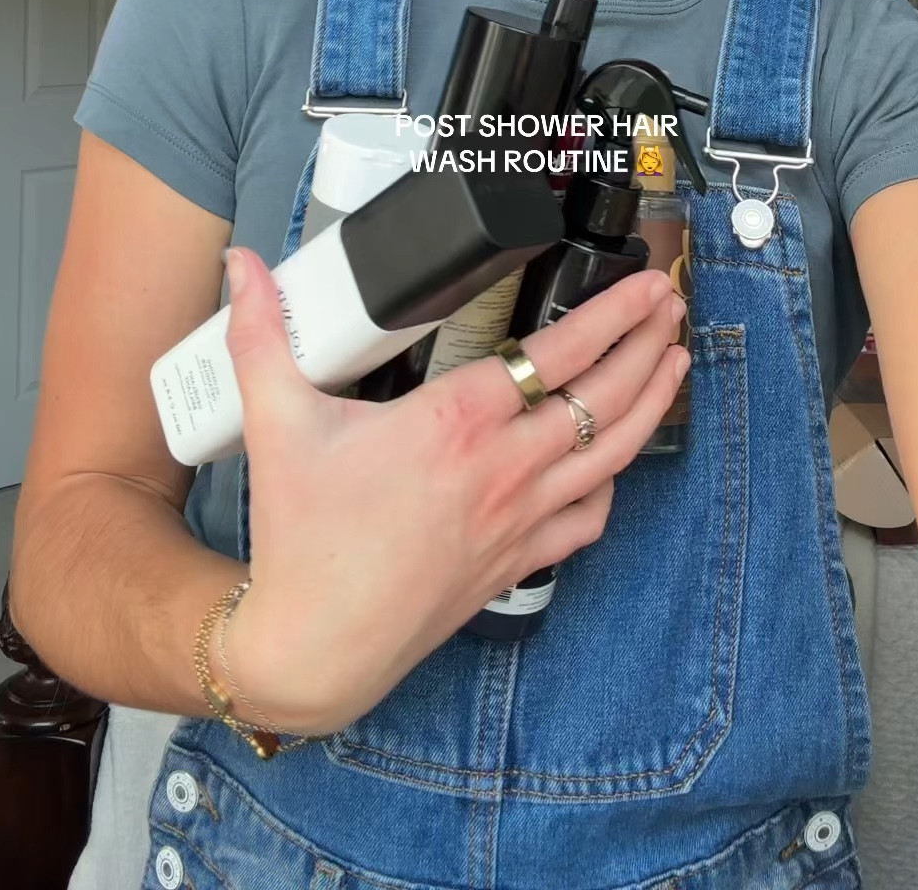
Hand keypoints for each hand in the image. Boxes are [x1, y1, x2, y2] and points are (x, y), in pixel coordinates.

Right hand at [221, 247, 686, 735]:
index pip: (559, 352)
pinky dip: (611, 483)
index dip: (613, 312)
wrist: (317, 648)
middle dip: (647, 342)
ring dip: (650, 401)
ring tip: (674, 359)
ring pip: (612, 453)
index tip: (644, 283)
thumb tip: (242, 269)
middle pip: (604, 395)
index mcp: (458, 422)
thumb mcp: (276, 422)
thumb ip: (261, 335)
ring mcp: (518, 518)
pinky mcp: (517, 561)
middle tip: (670, 302)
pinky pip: (587, 518)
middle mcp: (503, 467)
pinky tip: (617, 460)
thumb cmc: (303, 539)